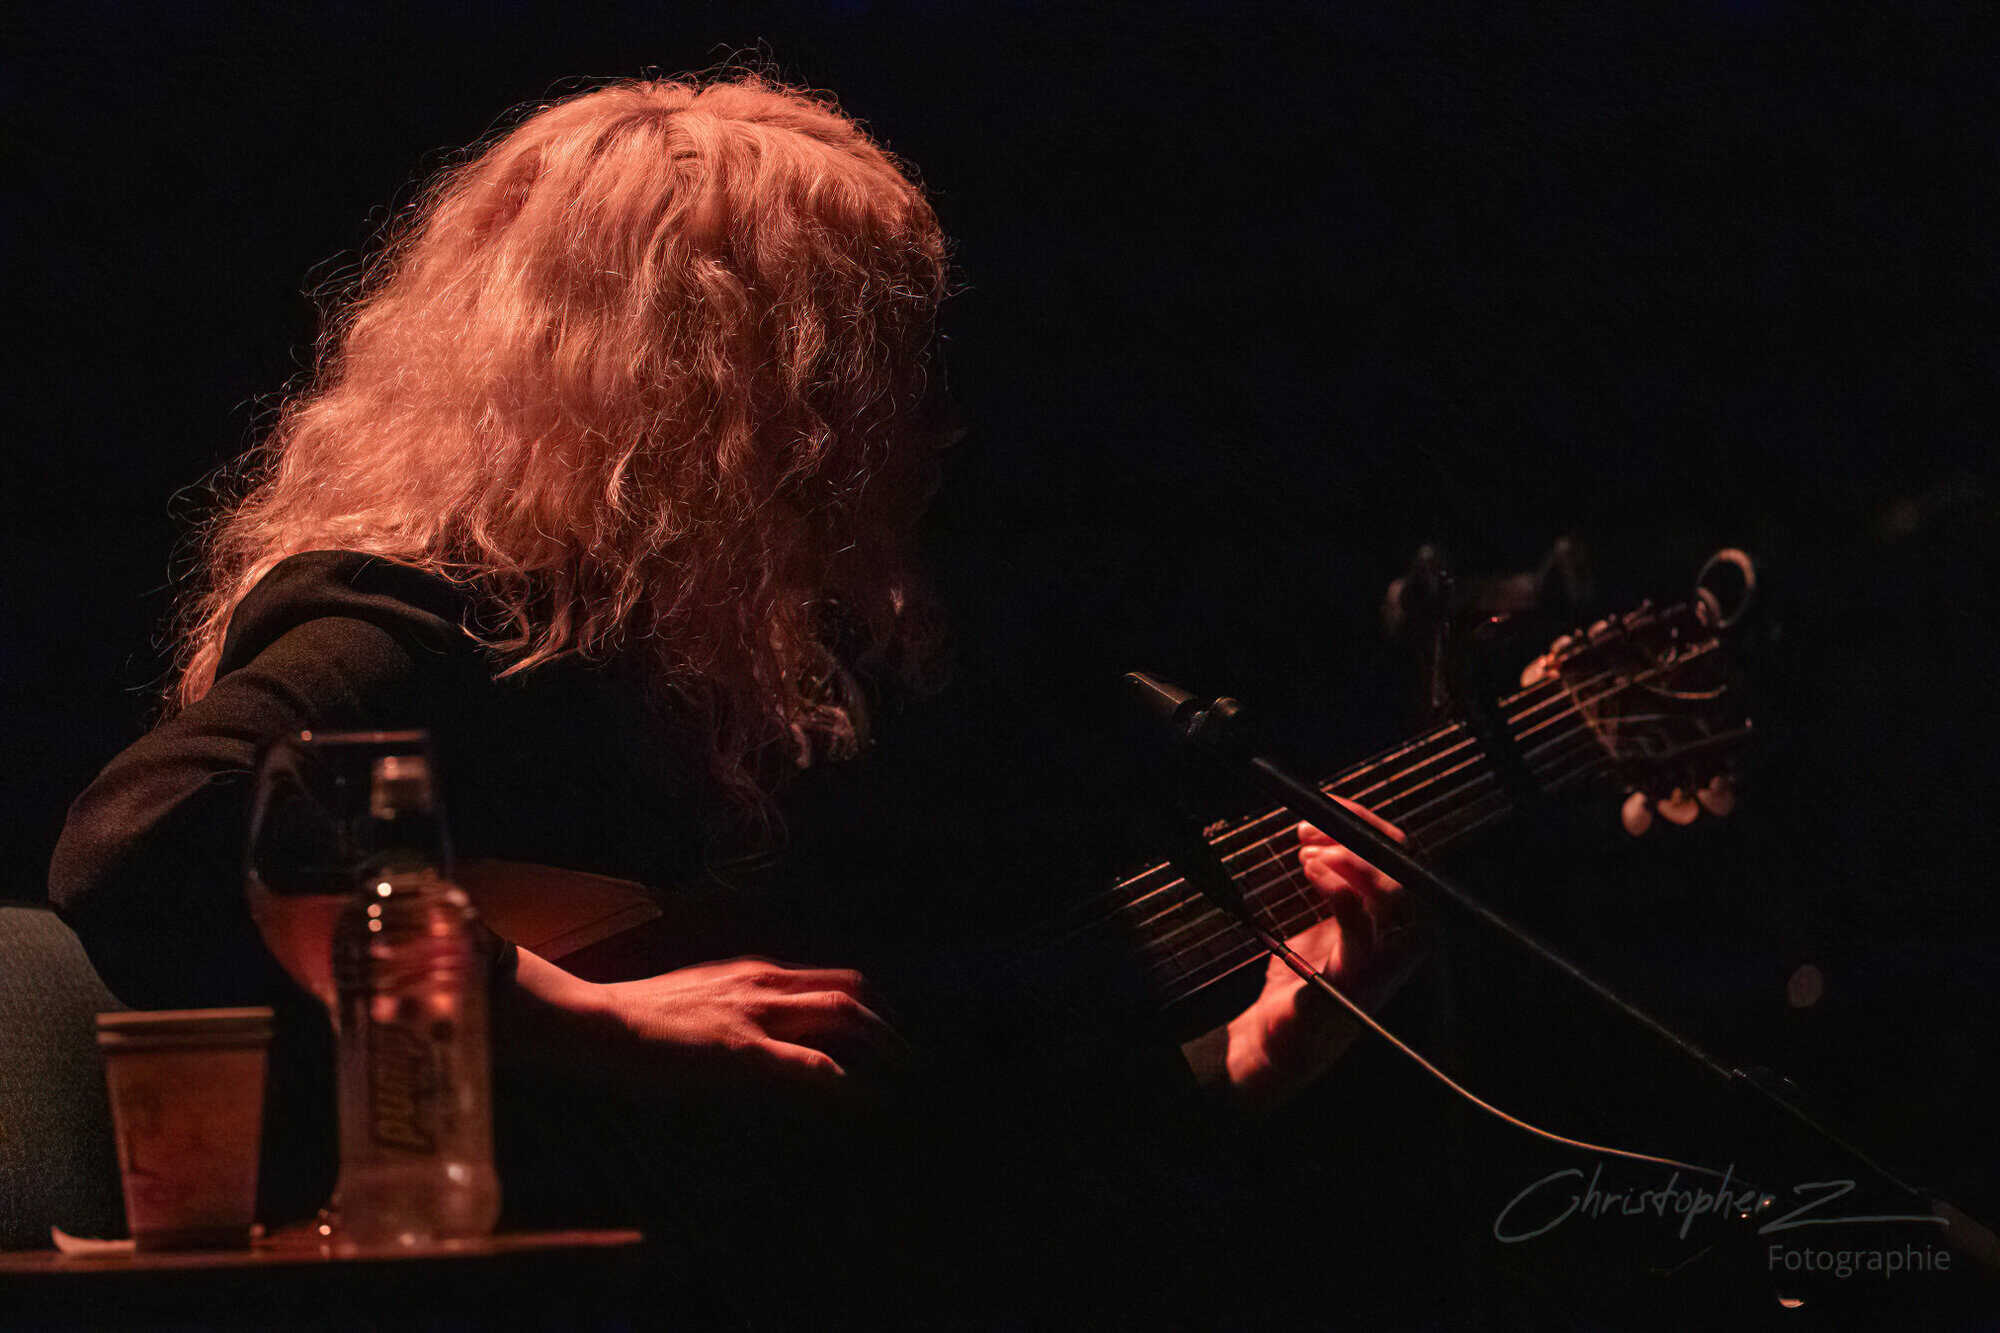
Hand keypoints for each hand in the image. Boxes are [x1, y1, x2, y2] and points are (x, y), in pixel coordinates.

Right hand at [599, 956, 909, 1090]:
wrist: (594, 1022)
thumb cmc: (635, 1021)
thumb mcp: (698, 1001)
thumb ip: (735, 1010)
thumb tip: (761, 1037)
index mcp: (753, 974)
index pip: (830, 978)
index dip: (868, 1003)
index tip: (890, 1028)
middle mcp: (763, 983)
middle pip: (847, 991)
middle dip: (888, 1023)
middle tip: (913, 1056)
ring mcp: (755, 1013)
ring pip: (841, 1013)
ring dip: (881, 1043)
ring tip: (907, 1073)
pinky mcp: (742, 1050)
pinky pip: (809, 1062)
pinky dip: (845, 1079)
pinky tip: (866, 1099)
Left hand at [1221, 801, 1426, 1110]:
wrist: (1278, 1037)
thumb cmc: (1304, 977)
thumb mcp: (1327, 922)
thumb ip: (1339, 882)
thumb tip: (1325, 825)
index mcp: (1401, 922)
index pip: (1404, 858)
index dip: (1369, 823)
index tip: (1329, 804)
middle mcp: (1405, 940)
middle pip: (1405, 867)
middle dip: (1360, 834)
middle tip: (1311, 827)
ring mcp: (1386, 960)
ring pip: (1391, 890)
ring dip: (1348, 857)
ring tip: (1306, 849)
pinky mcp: (1359, 977)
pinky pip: (1359, 921)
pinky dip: (1336, 885)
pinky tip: (1310, 869)